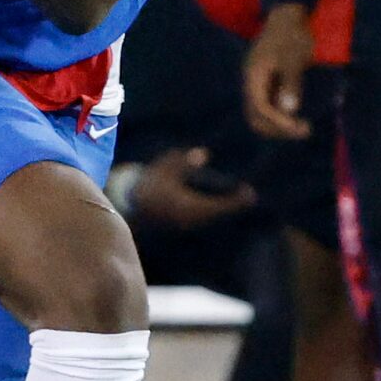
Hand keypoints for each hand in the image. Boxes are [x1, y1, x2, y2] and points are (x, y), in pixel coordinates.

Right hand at [130, 147, 256, 231]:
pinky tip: (220, 203)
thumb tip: (205, 154)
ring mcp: (185, 225)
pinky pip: (203, 218)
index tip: (250, 192)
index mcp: (187, 206)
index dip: (235, 200)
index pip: (218, 205)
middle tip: (249, 195)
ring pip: (211, 217)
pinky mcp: (182, 225)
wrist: (130, 203)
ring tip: (240, 199)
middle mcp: (189, 219)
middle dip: (233, 204)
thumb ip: (184, 161)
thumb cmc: (150, 182)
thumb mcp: (165, 166)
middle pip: (218, 213)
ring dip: (224, 208)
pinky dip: (214, 211)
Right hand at [244, 3, 313, 138]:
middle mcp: (251, 82)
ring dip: (280, 124)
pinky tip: (297, 114)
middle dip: (278, 129)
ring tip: (304, 126)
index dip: (278, 122)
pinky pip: (268, 106)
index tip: (299, 127)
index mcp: (254, 76)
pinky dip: (281, 115)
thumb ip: (291, 83)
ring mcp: (257, 83)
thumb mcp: (294, 58)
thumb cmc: (292, 35)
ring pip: (261, 114)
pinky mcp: (265, 82)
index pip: (260, 108)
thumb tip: (288, 110)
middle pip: (256, 117)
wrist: (287, 16)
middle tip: (305, 130)